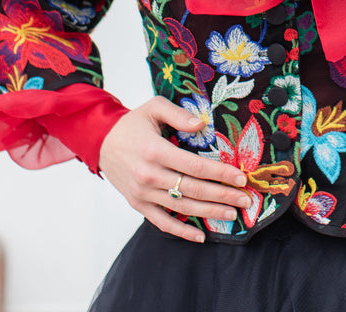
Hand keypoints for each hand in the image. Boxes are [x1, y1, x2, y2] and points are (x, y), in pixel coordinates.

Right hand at [98, 96, 250, 242]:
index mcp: (155, 151)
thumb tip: (201, 124)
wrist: (100, 141)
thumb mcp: (154, 107)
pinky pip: (162, 222)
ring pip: (182, 207)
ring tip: (232, 214)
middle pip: (193, 189)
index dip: (219, 173)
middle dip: (222, 195)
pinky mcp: (138, 204)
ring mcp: (143, 193)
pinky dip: (181, 232)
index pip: (195, 166)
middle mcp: (149, 175)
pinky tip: (201, 236)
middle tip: (245, 199)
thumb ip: (179, 114)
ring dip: (209, 213)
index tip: (240, 177)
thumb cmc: (132, 123)